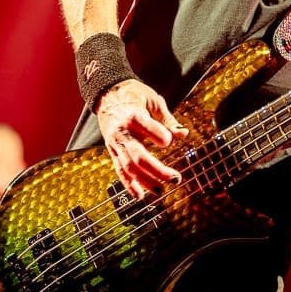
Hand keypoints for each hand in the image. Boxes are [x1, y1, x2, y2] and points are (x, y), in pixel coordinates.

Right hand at [95, 79, 187, 198]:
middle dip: (156, 169)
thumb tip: (183, 134)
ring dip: (146, 181)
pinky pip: (120, 171)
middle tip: (175, 178)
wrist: (107, 95)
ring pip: (129, 167)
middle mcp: (122, 132)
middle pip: (137, 155)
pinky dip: (129, 184)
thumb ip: (168, 119)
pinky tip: (141, 195)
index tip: (168, 141)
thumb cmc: (133, 96)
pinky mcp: (113, 152)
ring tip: (162, 190)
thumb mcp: (153, 100)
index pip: (143, 126)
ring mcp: (116, 144)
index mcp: (132, 115)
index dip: (156, 134)